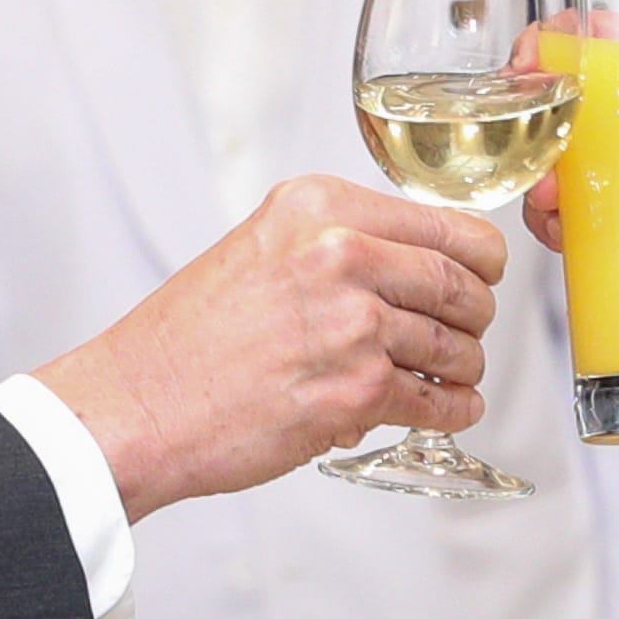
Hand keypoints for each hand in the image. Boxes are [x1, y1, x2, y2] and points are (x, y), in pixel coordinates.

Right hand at [38, 175, 501, 511]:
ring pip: (458, 346)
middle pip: (462, 285)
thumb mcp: (261, 248)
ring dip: (462, 368)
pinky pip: (438, 402)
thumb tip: (416, 265)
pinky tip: (444, 409)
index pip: (447, 225)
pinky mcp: (355, 392)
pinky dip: (452, 410)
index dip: (480, 260)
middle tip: (466, 333)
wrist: (136, 405)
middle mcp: (340, 254)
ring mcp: (352, 324)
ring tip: (448, 377)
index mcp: (318, 208)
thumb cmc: (188, 340)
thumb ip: (336, 244)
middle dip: (474, 317)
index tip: (482, 275)